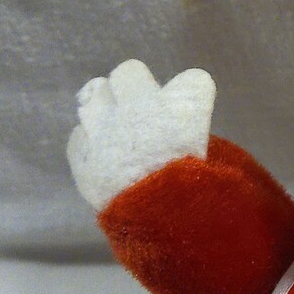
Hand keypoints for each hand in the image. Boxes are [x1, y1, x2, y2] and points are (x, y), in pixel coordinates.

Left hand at [67, 59, 215, 210]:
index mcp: (184, 106)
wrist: (160, 222)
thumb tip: (184, 139)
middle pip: (129, 71)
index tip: (190, 106)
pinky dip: (89, 143)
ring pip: (94, 92)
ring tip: (114, 125)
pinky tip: (101, 155)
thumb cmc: (198, 192)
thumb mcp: (216, 162)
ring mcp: (105, 129)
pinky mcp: (82, 155)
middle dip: (134, 85)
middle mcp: (140, 107)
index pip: (194, 80)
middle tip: (140, 106)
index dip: (193, 93)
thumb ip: (199, 142)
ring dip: (105, 106)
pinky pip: (78, 135)